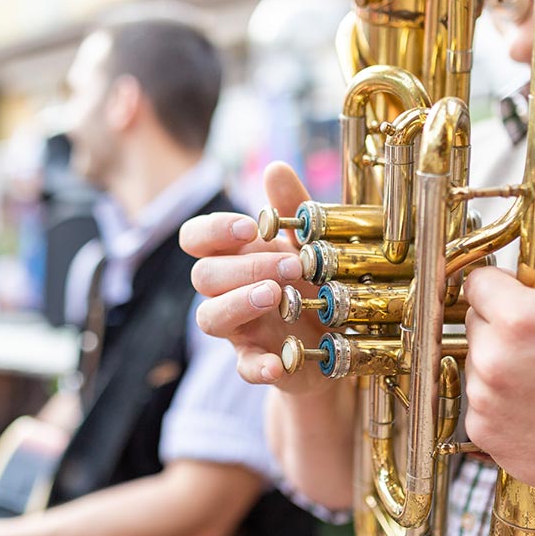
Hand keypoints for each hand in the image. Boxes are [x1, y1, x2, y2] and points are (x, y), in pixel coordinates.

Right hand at [179, 162, 329, 392]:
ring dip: (238, 304)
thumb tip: (275, 168)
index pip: (196, 238)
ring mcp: (239, 330)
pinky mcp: (258, 363)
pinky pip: (244, 368)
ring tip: (276, 296)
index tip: (250, 228)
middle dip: (244, 267)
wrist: (338, 339)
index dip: (214, 230)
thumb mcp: (310, 243)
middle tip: (290, 265)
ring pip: (208, 318)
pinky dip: (259, 366)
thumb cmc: (314, 282)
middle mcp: (227, 292)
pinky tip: (281, 361)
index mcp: (234, 257)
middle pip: (203, 277)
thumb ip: (293, 208)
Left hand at [462, 159, 534, 496]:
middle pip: (473, 323)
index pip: (478, 284)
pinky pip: (476, 405)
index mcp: (518, 319)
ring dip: (499, 365)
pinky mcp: (485, 434)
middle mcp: (493, 361)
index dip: (505, 290)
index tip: (532, 301)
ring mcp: (486, 401)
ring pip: (473, 364)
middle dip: (502, 326)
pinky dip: (499, 404)